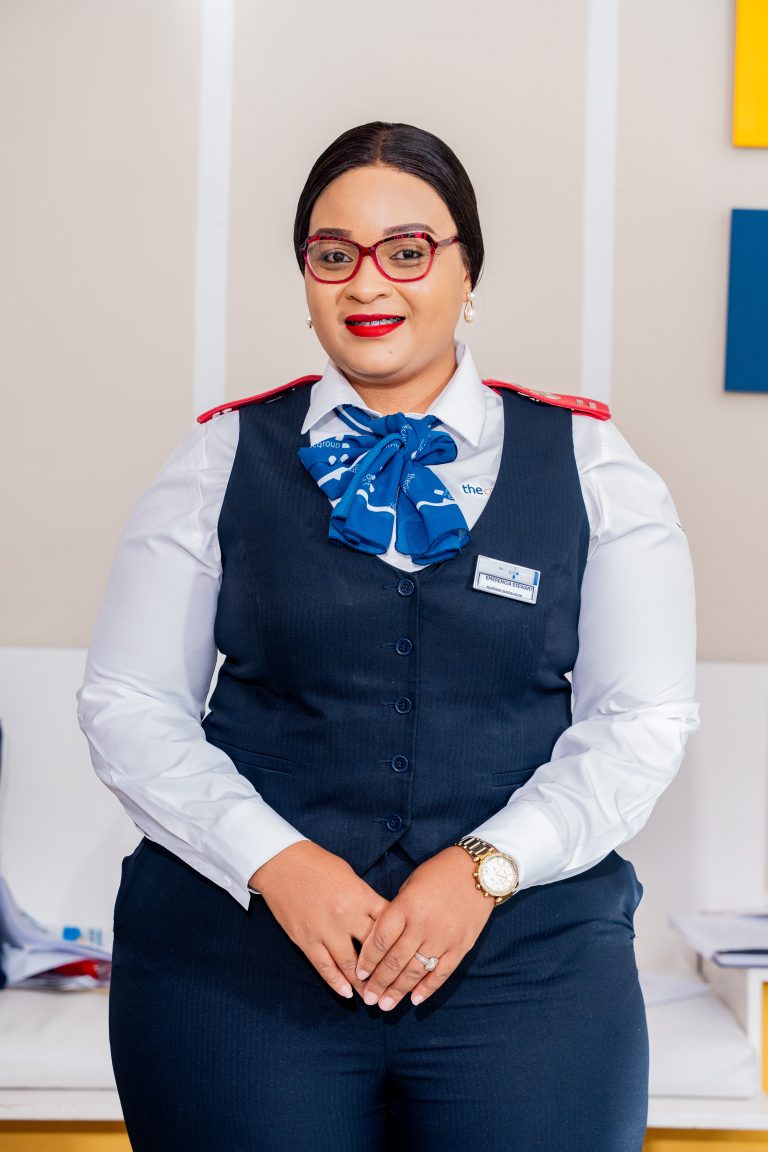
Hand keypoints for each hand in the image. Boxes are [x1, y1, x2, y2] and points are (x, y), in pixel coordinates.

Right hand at [249, 841, 388, 1000]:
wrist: (281, 864)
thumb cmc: (317, 864)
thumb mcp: (350, 875)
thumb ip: (365, 898)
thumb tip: (381, 918)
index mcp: (361, 896)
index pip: (388, 924)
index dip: (398, 941)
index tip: (404, 955)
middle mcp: (346, 916)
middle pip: (373, 949)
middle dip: (384, 969)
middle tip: (392, 984)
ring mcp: (325, 931)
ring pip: (350, 965)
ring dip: (362, 983)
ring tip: (372, 996)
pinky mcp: (306, 941)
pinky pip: (324, 967)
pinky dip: (336, 982)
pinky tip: (346, 993)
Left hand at [355, 846, 495, 1009]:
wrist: (478, 871)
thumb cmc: (438, 873)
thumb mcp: (410, 885)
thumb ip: (396, 911)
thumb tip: (381, 940)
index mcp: (406, 906)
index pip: (380, 940)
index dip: (367, 961)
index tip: (359, 974)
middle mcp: (422, 925)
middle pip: (395, 961)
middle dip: (379, 982)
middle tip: (369, 998)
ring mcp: (442, 938)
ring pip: (415, 971)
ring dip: (398, 991)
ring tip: (385, 1005)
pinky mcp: (460, 947)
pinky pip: (441, 973)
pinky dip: (428, 989)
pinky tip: (415, 1000)